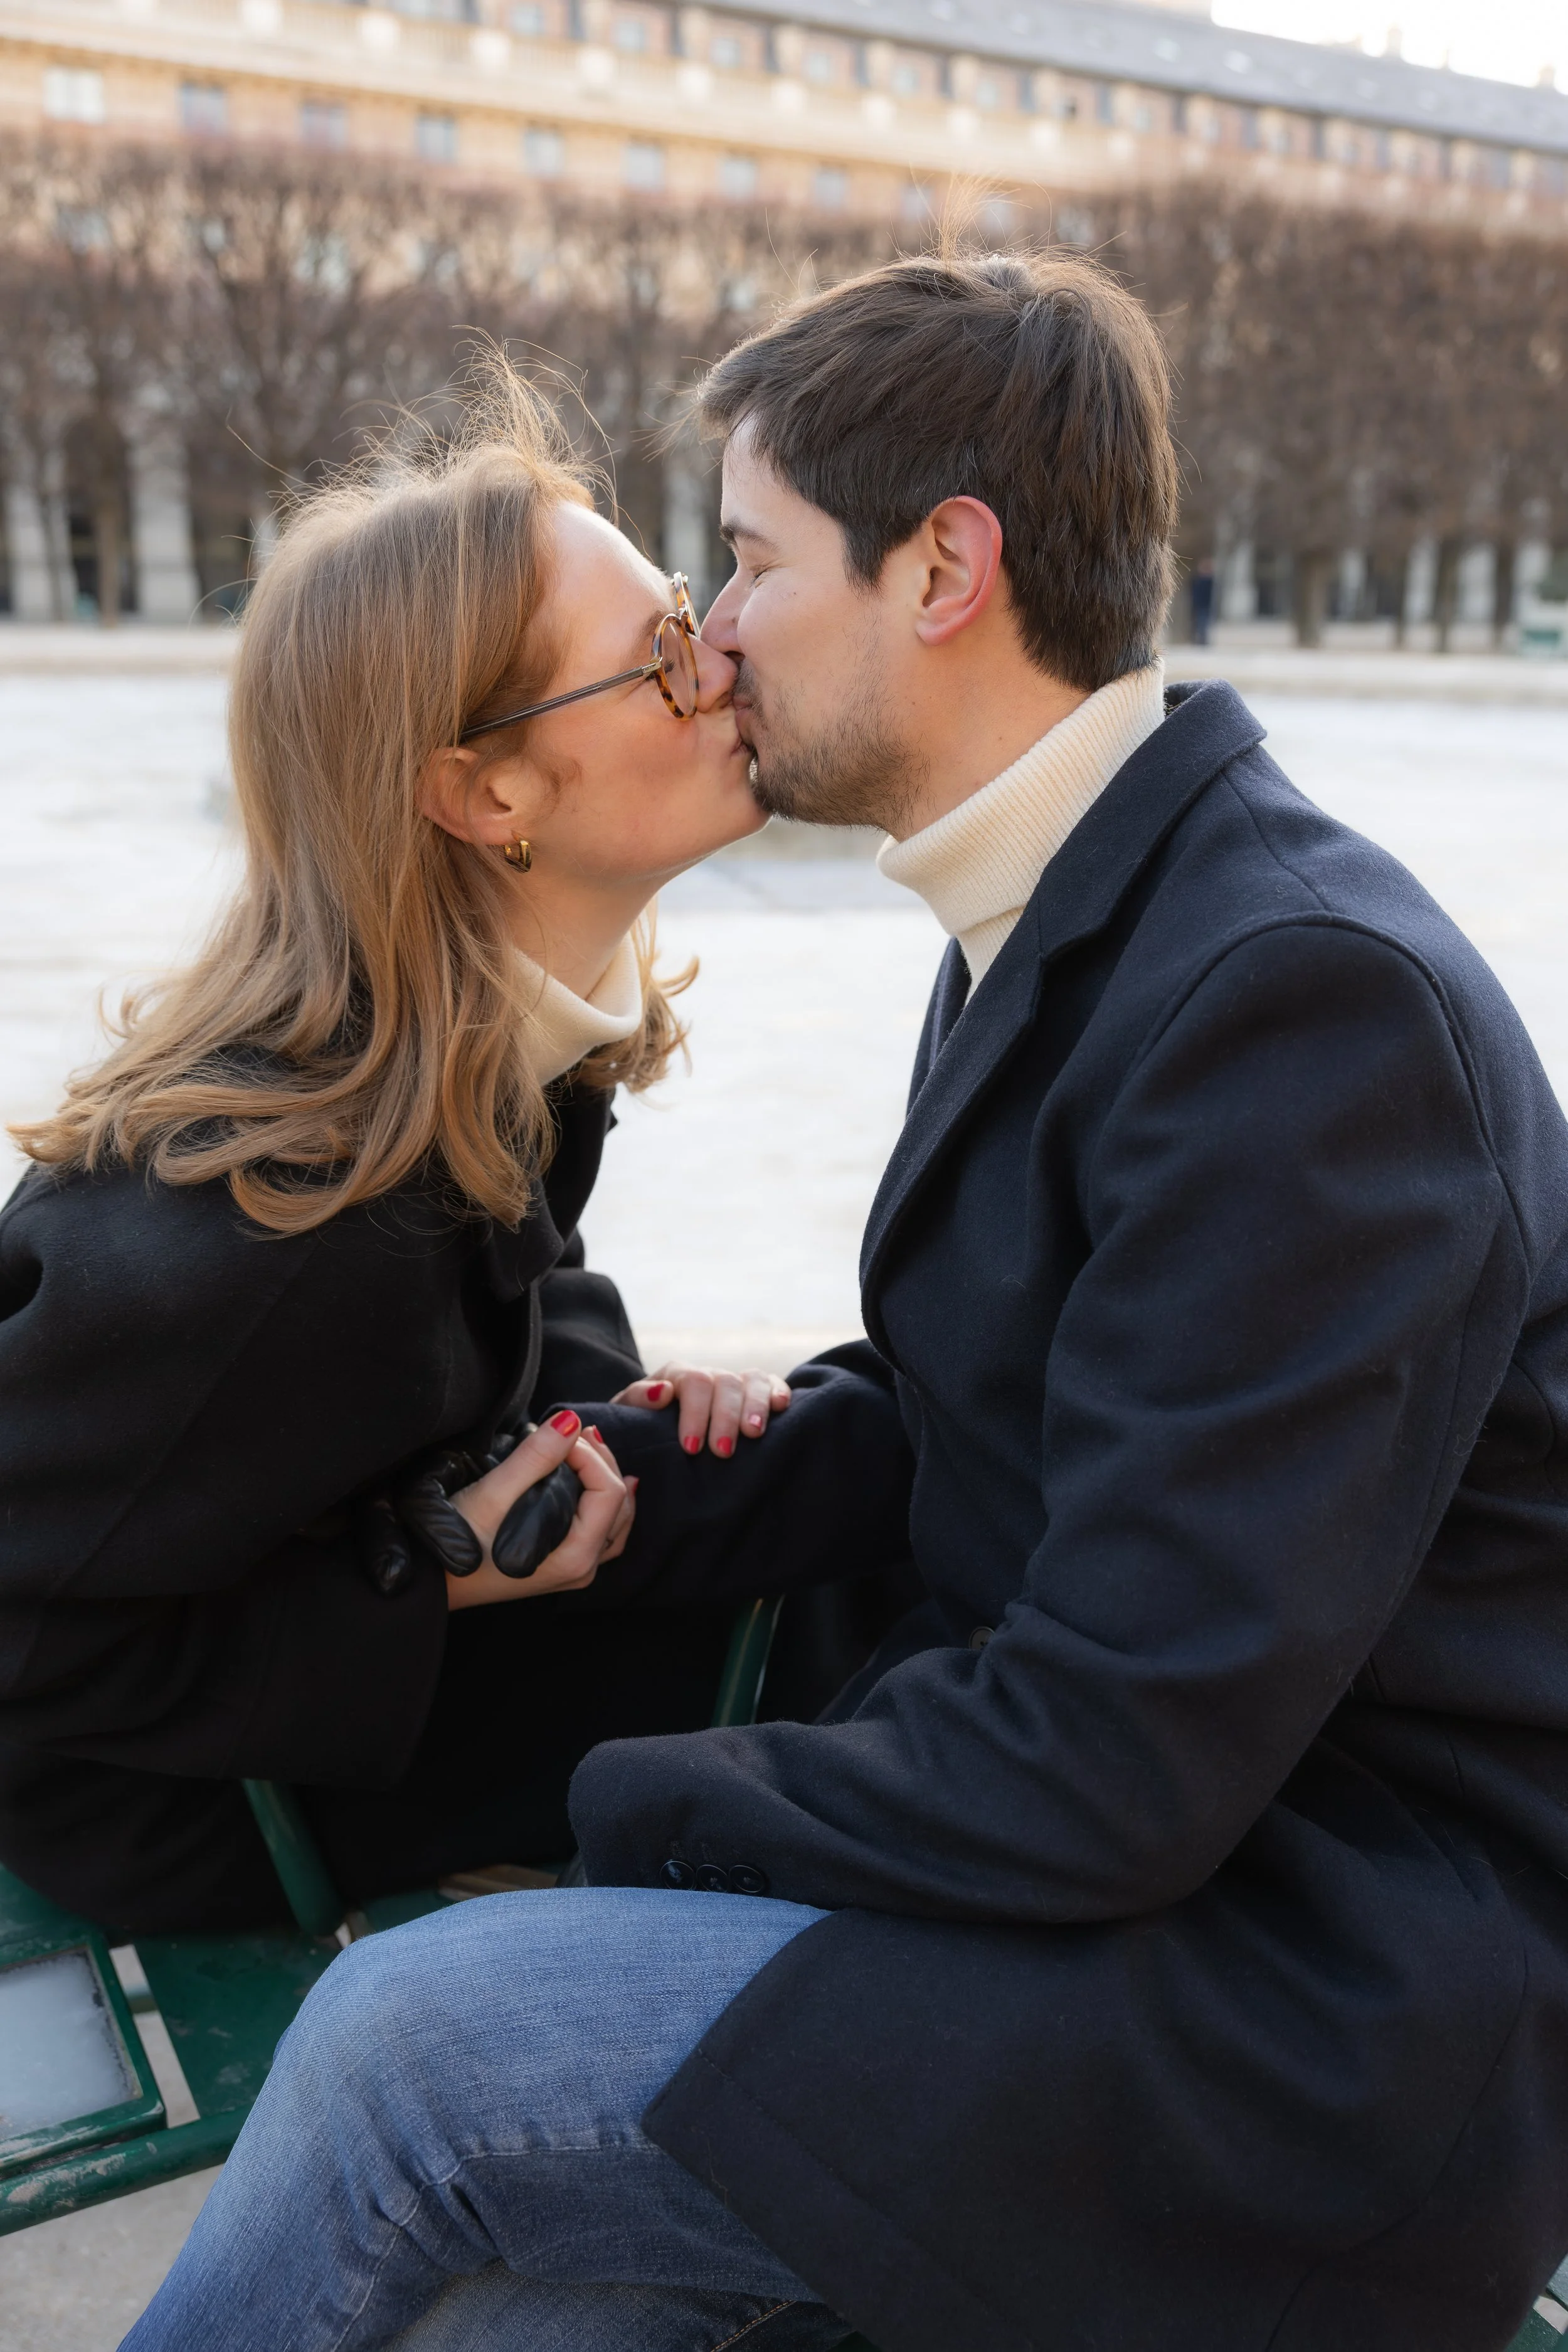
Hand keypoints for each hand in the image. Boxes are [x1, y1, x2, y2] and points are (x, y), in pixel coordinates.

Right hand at [444, 1412, 634, 1609]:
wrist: (431, 1580)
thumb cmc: (456, 1543)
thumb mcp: (492, 1495)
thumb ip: (535, 1457)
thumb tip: (570, 1421)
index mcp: (574, 1555)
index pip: (608, 1491)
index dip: (590, 1454)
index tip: (559, 1434)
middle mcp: (582, 1568)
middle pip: (618, 1502)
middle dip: (600, 1460)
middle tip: (574, 1431)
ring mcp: (575, 1570)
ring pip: (616, 1518)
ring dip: (606, 1478)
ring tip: (588, 1447)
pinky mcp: (563, 1565)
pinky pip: (604, 1533)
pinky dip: (607, 1504)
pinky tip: (602, 1486)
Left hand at [612, 1363, 791, 1458]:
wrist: (654, 1439)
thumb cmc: (641, 1429)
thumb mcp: (628, 1415)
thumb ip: (637, 1399)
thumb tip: (664, 1392)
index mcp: (676, 1375)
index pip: (693, 1382)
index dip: (695, 1413)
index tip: (691, 1448)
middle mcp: (708, 1375)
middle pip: (725, 1382)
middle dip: (725, 1417)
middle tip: (722, 1452)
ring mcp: (733, 1383)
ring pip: (753, 1380)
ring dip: (755, 1406)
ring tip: (753, 1434)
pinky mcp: (754, 1394)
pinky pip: (771, 1383)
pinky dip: (778, 1391)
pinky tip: (781, 1407)